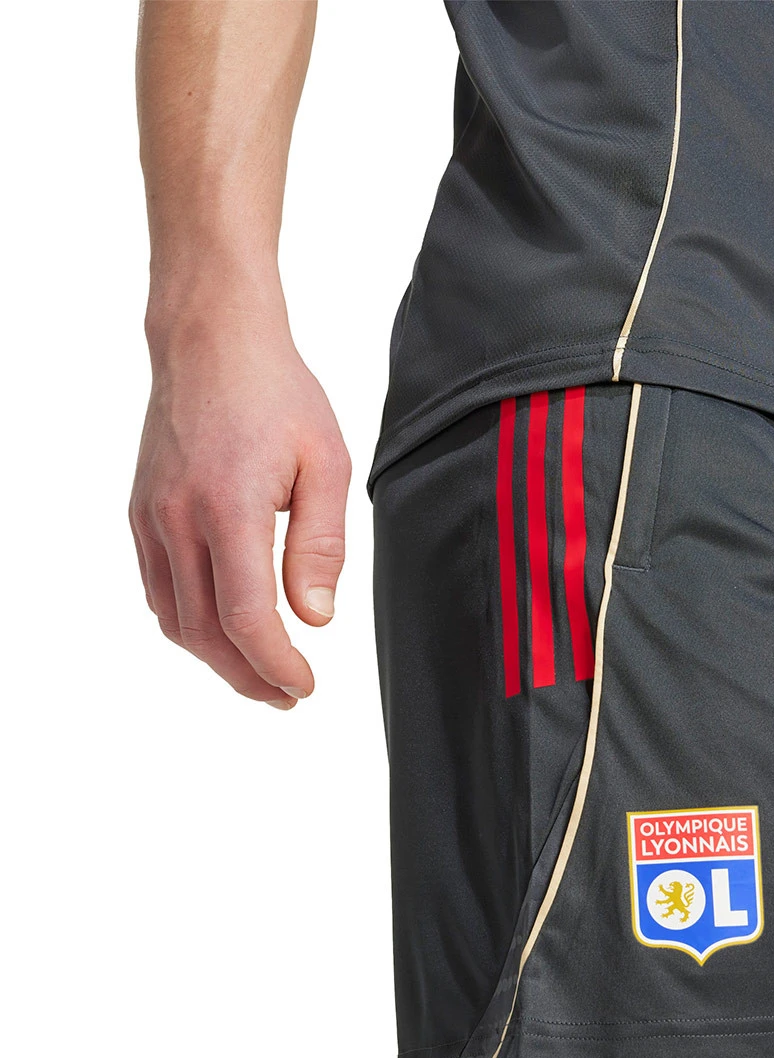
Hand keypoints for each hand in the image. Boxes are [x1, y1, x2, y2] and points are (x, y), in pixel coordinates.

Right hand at [129, 311, 351, 706]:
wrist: (211, 341)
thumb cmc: (278, 394)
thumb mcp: (326, 463)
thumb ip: (321, 545)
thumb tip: (315, 619)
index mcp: (229, 507)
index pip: (247, 616)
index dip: (276, 664)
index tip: (305, 685)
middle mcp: (178, 518)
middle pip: (205, 631)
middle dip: (248, 676)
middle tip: (288, 695)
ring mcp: (151, 517)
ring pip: (174, 618)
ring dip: (217, 658)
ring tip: (260, 674)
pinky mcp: (141, 512)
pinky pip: (158, 588)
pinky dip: (189, 624)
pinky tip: (223, 630)